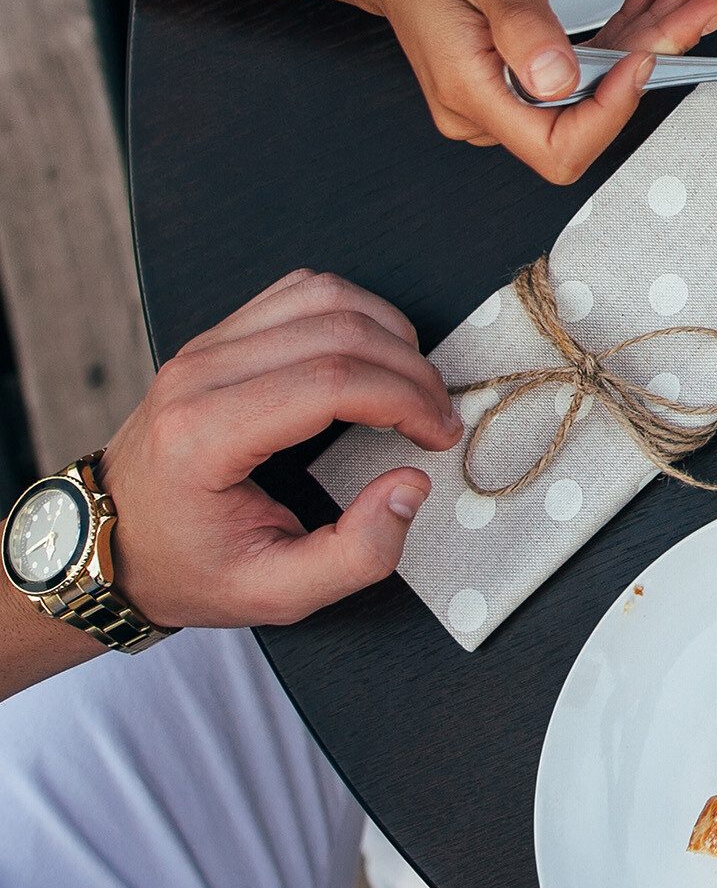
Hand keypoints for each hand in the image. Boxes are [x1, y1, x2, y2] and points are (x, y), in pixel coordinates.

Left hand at [101, 270, 457, 628]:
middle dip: (411, 369)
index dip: (405, 400)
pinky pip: (301, 292)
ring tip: (412, 384)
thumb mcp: (274, 594)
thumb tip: (412, 485)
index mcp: (203, 437)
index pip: (330, 382)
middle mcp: (197, 375)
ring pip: (324, 295)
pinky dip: (355, 312)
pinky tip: (372, 356)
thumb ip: (356, 555)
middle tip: (438, 415)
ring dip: (389, 331)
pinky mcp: (216, 335)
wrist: (107, 543)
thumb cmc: (187, 568)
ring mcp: (203, 346)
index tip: (438, 435)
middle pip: (337, 330)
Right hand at [323, 0, 716, 183]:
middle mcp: (491, 108)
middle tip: (703, 6)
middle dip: (655, 56)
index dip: (612, 110)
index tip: (645, 56)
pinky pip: (585, 63)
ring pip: (597, 82)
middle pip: (591, 111)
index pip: (560, 145)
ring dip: (650, 35)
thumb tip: (561, 80)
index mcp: (474, 95)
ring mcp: (508, 92)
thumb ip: (526, 28)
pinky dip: (624, 29)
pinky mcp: (522, 71)